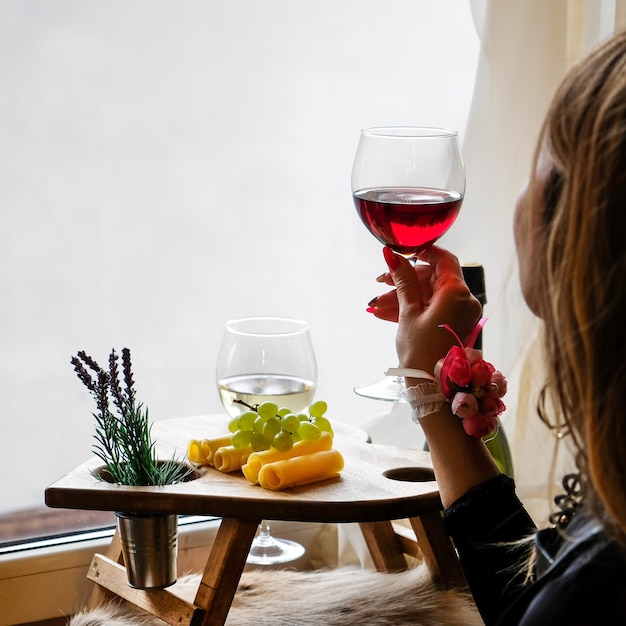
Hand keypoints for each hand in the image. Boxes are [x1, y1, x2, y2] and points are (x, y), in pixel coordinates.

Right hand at [369, 246, 481, 373]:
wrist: (433, 389)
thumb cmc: (421, 350)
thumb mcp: (408, 312)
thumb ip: (403, 280)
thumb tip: (392, 255)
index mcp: (456, 292)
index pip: (443, 259)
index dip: (422, 252)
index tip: (402, 253)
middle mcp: (464, 300)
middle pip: (432, 279)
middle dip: (404, 281)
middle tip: (380, 284)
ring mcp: (460, 314)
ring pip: (428, 296)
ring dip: (402, 298)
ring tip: (375, 306)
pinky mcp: (453, 326)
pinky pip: (432, 310)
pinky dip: (411, 310)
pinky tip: (385, 314)